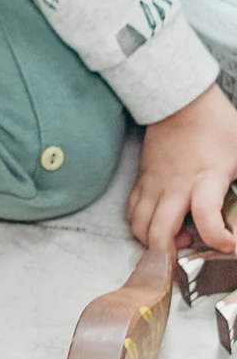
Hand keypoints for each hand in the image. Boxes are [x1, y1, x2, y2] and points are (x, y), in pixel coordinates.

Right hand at [128, 84, 236, 252]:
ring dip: (151, 241)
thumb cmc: (217, 127)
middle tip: (185, 251)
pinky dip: (139, 225)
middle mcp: (175, 188)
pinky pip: (131, 212)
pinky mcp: (141, 182)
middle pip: (159, 231)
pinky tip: (155, 224)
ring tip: (171, 239)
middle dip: (168, 253)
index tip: (229, 245)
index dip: (217, 237)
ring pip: (139, 226)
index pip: (206, 216)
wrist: (180, 105)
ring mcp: (153, 186)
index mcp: (205, 179)